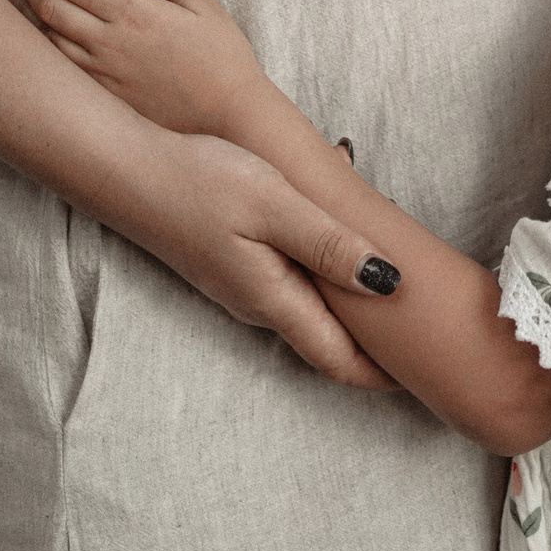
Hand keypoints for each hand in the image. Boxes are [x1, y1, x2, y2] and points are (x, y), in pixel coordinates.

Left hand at [16, 0, 274, 140]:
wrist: (228, 118)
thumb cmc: (222, 57)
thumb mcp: (203, 3)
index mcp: (133, 11)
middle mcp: (108, 42)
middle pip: (49, 5)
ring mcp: (100, 73)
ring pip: (45, 38)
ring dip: (24, 10)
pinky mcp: (100, 97)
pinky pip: (57, 68)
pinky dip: (37, 46)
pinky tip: (32, 36)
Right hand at [120, 128, 400, 392]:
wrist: (127, 171)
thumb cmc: (201, 183)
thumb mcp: (276, 207)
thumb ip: (330, 246)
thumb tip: (388, 284)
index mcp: (274, 299)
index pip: (337, 359)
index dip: (381, 375)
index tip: (423, 379)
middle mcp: (258, 304)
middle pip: (326, 343)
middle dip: (373, 351)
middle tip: (420, 346)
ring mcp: (242, 286)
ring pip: (309, 314)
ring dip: (351, 317)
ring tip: (395, 304)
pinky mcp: (231, 263)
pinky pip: (290, 289)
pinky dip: (326, 288)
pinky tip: (342, 259)